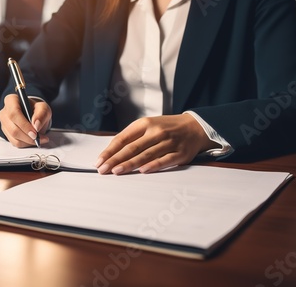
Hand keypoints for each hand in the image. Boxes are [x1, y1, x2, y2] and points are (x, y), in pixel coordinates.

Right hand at [0, 94, 51, 146]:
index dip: (24, 124)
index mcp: (11, 100)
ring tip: (40, 139)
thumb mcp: (44, 108)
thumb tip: (36, 125)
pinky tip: (34, 140)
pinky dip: (26, 143)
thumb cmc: (37, 110)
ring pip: (13, 137)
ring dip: (28, 141)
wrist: (34, 115)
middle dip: (27, 136)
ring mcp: (4, 123)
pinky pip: (14, 142)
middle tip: (40, 138)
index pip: (14, 113)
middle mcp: (4, 112)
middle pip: (13, 128)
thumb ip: (42, 114)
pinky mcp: (6, 133)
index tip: (35, 132)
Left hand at [95, 114, 217, 174]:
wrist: (195, 126)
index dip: (110, 151)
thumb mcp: (148, 125)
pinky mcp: (180, 153)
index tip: (99, 161)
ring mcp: (168, 142)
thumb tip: (111, 152)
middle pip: (132, 148)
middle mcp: (156, 131)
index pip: (123, 138)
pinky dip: (153, 165)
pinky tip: (142, 171)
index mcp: (145, 123)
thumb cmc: (167, 128)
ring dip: (130, 164)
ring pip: (146, 154)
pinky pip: (164, 160)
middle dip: (115, 159)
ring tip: (116, 171)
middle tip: (103, 169)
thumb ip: (132, 137)